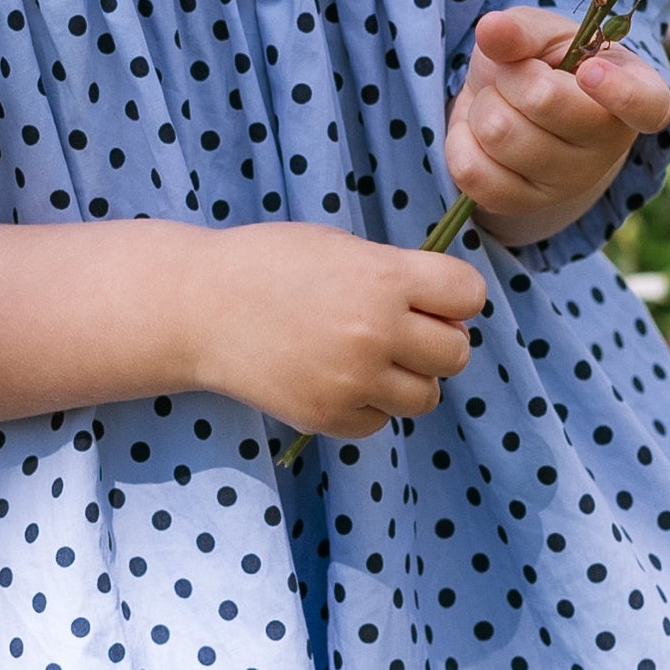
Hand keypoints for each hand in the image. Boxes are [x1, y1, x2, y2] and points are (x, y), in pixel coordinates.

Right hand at [183, 228, 487, 440]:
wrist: (200, 308)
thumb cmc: (270, 265)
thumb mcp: (342, 248)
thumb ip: (397, 275)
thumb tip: (448, 313)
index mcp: (383, 278)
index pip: (470, 294)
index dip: (454, 296)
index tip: (431, 297)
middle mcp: (376, 332)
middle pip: (457, 353)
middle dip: (436, 341)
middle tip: (401, 332)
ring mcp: (353, 380)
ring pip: (427, 396)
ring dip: (408, 379)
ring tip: (369, 358)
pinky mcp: (328, 417)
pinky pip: (381, 421)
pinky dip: (369, 405)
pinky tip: (336, 378)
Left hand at [446, 4, 669, 245]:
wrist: (517, 110)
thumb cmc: (542, 63)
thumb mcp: (540, 35)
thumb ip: (521, 31)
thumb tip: (492, 28)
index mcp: (636, 90)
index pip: (645, 105)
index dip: (620, 92)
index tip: (590, 72)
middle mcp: (612, 146)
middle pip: (542, 100)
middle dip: (511, 75)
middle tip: (516, 76)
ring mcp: (571, 183)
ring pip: (499, 134)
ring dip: (482, 107)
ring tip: (499, 104)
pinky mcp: (526, 204)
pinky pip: (473, 173)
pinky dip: (460, 141)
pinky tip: (477, 133)